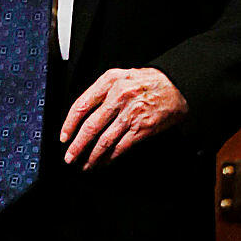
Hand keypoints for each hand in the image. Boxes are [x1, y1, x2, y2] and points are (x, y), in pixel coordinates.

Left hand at [60, 66, 188, 168]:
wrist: (176, 86)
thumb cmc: (146, 81)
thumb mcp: (121, 75)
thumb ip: (102, 90)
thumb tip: (83, 114)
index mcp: (109, 81)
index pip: (82, 105)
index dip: (69, 124)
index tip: (64, 137)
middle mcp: (118, 97)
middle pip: (91, 126)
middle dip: (77, 145)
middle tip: (69, 157)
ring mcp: (130, 114)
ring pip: (105, 140)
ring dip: (92, 156)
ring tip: (85, 164)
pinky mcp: (142, 128)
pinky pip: (121, 146)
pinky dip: (110, 157)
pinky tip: (103, 162)